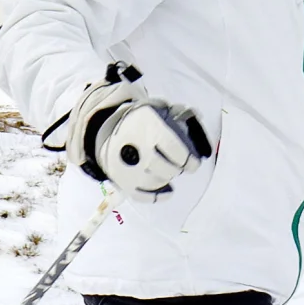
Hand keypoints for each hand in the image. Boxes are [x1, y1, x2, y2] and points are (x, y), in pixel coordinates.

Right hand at [72, 67, 211, 199]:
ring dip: (166, 179)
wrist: (105, 128)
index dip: (188, 160)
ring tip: (169, 173)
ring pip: (155, 182)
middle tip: (179, 166)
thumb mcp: (158, 109)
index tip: (193, 163)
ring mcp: (126, 166)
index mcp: (148, 126)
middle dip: (177, 169)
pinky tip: (168, 192)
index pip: (174, 149)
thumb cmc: (140, 121)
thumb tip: (198, 124)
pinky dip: (157, 196)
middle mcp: (137, 147)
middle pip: (166, 168)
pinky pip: (141, 195)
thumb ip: (179, 115)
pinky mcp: (120, 180)